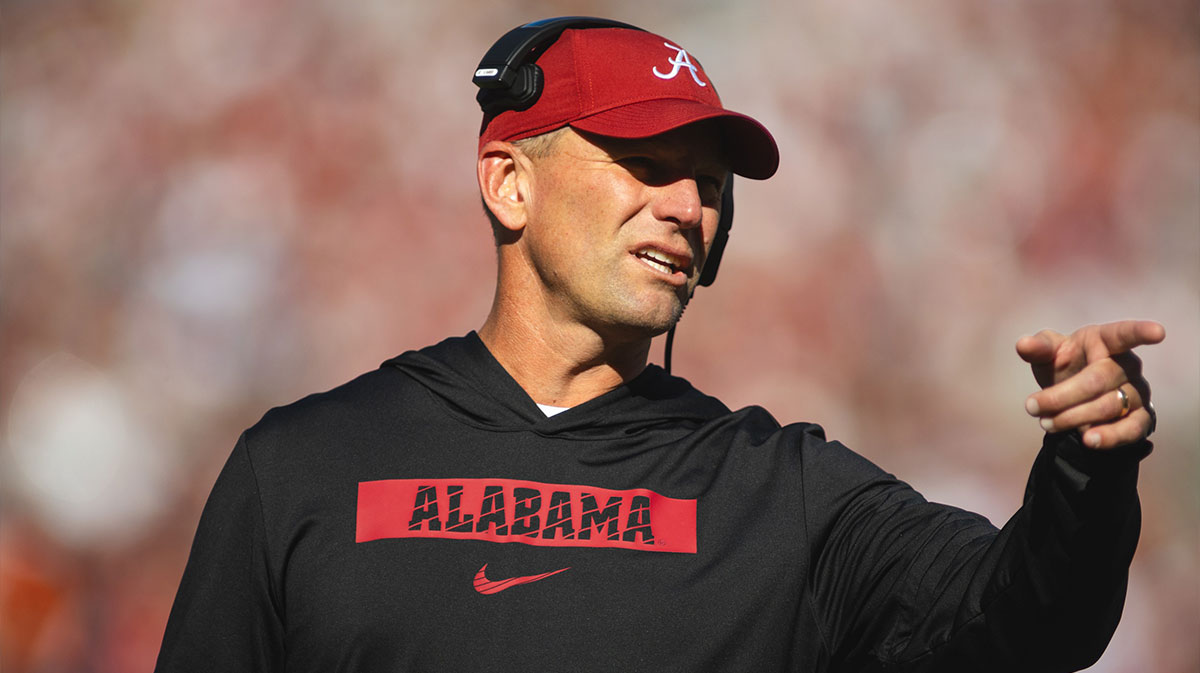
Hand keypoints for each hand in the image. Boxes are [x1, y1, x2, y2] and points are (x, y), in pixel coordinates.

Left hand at [1016, 320, 1163, 449]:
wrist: (1073, 401)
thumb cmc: (1063, 367)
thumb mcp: (1047, 355)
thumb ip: (1038, 348)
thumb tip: (1023, 345)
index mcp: (1106, 341)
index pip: (1125, 333)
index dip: (1141, 332)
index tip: (1157, 333)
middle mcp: (1128, 365)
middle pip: (1098, 379)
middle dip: (1061, 396)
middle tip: (1031, 406)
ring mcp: (1138, 392)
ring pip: (1110, 405)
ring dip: (1073, 417)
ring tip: (1046, 423)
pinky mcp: (1142, 418)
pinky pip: (1132, 429)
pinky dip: (1109, 436)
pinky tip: (1088, 441)